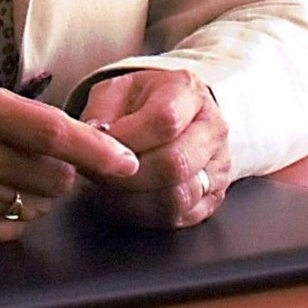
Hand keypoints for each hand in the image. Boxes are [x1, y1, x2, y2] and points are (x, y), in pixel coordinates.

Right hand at [0, 84, 140, 244]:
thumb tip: (85, 143)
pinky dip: (10, 217)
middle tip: (42, 164)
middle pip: (55, 178)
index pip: (55, 133)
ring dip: (33, 196)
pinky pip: (11, 230)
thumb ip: (23, 119)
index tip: (127, 162)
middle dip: (63, 175)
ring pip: (36, 206)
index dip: (97, 151)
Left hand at [80, 68, 230, 226]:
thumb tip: (90, 137)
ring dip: (133, 200)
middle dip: (128, 176)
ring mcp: (217, 167)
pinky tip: (123, 202)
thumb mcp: (117, 90)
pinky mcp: (212, 199)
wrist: (178, 116)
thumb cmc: (144, 102)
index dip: (128, 139)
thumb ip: (102, 110)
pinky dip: (144, 215)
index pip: (165, 120)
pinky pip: (178, 217)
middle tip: (97, 175)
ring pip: (178, 197)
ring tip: (105, 190)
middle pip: (174, 163)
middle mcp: (212, 129)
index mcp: (188, 91)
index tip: (99, 145)